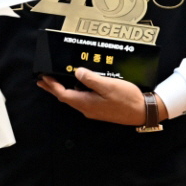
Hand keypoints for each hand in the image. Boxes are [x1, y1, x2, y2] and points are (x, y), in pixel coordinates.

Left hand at [37, 68, 167, 125]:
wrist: (143, 111)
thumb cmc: (126, 98)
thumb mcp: (108, 86)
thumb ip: (90, 79)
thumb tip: (76, 73)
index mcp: (86, 103)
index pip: (63, 94)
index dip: (52, 85)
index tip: (43, 77)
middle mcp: (87, 108)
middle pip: (65, 97)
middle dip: (53, 88)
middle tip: (42, 80)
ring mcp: (93, 109)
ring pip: (74, 98)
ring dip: (63, 89)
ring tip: (56, 80)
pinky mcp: (100, 108)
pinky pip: (83, 98)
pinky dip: (75, 91)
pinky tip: (77, 84)